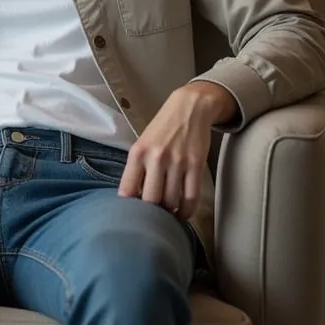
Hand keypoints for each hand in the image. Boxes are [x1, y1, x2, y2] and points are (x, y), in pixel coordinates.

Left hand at [118, 82, 236, 220]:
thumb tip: (133, 199)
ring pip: (171, 201)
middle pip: (151, 201)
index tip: (133, 215)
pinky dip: (186, 211)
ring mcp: (178, 162)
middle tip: (153, 216)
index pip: (127, 190)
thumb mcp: (142, 143)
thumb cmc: (162, 128)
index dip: (130, 208)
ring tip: (168, 213)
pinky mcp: (196, 165)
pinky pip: (191, 197)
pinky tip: (182, 213)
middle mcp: (156, 157)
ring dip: (170, 212)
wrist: (189, 108)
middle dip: (152, 213)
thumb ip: (137, 169)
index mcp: (138, 152)